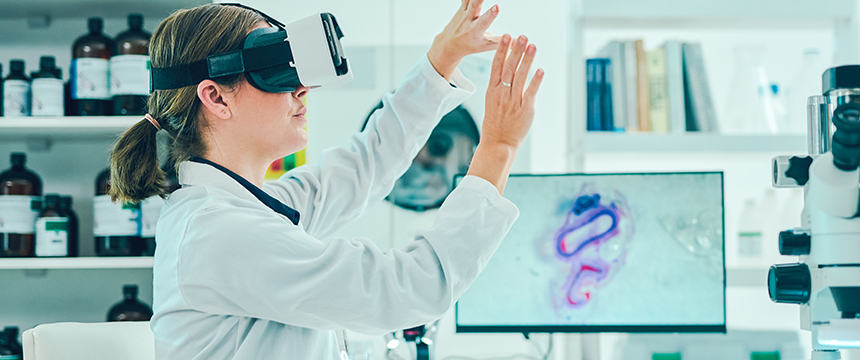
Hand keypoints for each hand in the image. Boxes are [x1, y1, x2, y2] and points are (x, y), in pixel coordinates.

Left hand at [427, 0, 500, 80]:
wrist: (449, 44)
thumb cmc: (470, 45)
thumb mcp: (486, 46)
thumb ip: (502, 42)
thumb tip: (520, 42)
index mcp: (476, 31)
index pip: (485, 22)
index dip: (491, 15)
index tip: (496, 7)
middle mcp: (469, 20)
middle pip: (475, 5)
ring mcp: (464, 11)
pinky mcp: (462, 5)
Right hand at [482, 34, 543, 149]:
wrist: (498, 143)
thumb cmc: (495, 124)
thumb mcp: (492, 102)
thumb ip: (500, 86)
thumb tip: (509, 70)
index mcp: (492, 91)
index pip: (497, 66)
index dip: (502, 50)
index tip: (506, 37)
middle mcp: (502, 93)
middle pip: (509, 67)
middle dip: (516, 50)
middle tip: (521, 36)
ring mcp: (514, 101)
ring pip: (521, 76)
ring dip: (527, 60)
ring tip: (532, 46)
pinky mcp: (525, 109)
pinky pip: (531, 92)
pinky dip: (536, 80)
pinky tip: (540, 70)